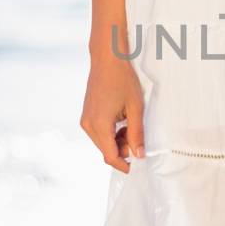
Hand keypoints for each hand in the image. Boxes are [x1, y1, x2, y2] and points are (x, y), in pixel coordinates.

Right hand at [80, 54, 145, 172]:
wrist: (107, 60)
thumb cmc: (122, 79)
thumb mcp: (135, 108)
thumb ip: (137, 133)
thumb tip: (139, 154)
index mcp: (99, 124)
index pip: (110, 156)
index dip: (124, 164)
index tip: (136, 166)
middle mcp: (88, 125)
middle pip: (106, 151)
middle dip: (122, 150)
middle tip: (137, 137)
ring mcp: (85, 120)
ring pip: (102, 142)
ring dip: (117, 141)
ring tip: (131, 124)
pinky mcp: (86, 116)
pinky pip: (99, 133)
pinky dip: (111, 133)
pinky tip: (122, 121)